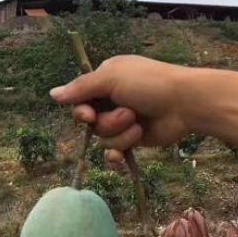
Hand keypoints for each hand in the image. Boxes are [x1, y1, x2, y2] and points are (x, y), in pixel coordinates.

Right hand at [49, 55, 191, 162]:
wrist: (185, 104)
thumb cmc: (150, 83)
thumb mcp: (112, 78)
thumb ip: (81, 88)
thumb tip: (52, 94)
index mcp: (105, 80)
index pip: (80, 100)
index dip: (82, 112)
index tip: (88, 115)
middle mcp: (112, 100)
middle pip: (90, 123)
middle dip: (107, 122)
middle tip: (127, 114)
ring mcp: (123, 121)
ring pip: (103, 139)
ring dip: (120, 134)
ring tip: (139, 124)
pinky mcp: (134, 140)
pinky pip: (114, 152)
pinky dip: (118, 154)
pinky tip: (121, 158)